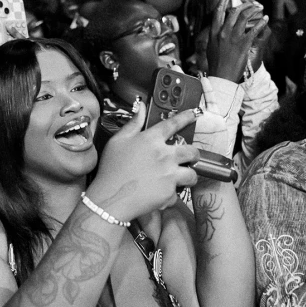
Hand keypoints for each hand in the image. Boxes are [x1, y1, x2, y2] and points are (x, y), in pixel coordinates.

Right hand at [88, 102, 200, 220]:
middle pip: (192, 152)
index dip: (186, 117)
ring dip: (188, 176)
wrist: (110, 199)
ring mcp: (169, 175)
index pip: (173, 123)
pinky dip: (170, 196)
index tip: (195, 113)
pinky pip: (177, 194)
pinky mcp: (169, 193)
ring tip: (181, 179)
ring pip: (192, 175)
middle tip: (190, 159)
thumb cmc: (111, 169)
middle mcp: (165, 156)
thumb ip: (133, 123)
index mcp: (151, 140)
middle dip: (194, 155)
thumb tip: (141, 107)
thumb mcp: (117, 141)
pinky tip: (160, 195)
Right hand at [206, 0, 268, 82]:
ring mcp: (233, 37)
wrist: (221, 77)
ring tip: (260, 9)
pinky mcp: (244, 44)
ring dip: (254, 10)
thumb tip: (218, 28)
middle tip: (251, 1)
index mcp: (214, 32)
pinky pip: (255, 29)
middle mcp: (223, 32)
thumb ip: (215, 35)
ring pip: (245, 17)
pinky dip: (261, 22)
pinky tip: (265, 20)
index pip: (219, 10)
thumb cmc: (216, 64)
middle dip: (245, 3)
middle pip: (234, 11)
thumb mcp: (211, 47)